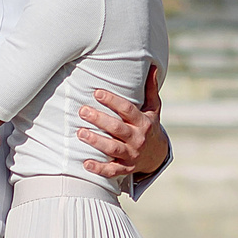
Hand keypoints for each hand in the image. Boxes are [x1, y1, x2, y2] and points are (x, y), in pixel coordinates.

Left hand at [80, 63, 166, 182]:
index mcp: (143, 122)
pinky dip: (99, 169)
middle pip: (118, 129)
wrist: (157, 154)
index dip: (112, 101)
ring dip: (96, 142)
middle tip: (82, 111)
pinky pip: (112, 171)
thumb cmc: (149, 126)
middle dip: (100, 120)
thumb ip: (150, 89)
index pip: (127, 110)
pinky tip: (85, 163)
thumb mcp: (154, 108)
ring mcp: (132, 155)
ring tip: (80, 133)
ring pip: (113, 149)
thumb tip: (152, 66)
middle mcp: (138, 139)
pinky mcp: (126, 169)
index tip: (97, 93)